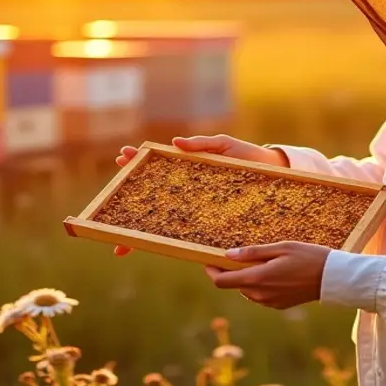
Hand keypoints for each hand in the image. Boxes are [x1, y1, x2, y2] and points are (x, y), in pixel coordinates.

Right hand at [112, 135, 289, 256]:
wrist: (274, 176)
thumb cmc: (248, 158)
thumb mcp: (224, 146)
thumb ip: (201, 144)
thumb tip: (174, 142)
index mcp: (187, 168)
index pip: (156, 166)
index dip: (136, 163)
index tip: (120, 158)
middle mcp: (186, 190)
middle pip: (150, 193)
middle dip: (128, 195)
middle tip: (111, 193)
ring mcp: (195, 208)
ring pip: (161, 218)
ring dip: (139, 223)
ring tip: (122, 229)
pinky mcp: (208, 223)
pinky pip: (184, 232)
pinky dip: (166, 239)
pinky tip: (151, 244)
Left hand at [203, 242, 331, 309]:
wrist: (332, 279)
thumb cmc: (308, 257)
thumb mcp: (280, 248)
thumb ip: (252, 252)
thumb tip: (228, 254)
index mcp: (257, 278)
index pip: (222, 281)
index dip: (212, 271)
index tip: (210, 261)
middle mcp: (260, 294)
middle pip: (234, 285)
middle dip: (233, 272)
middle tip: (243, 256)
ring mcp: (269, 302)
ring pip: (247, 291)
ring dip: (248, 279)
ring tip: (265, 262)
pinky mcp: (278, 305)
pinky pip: (260, 296)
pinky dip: (261, 285)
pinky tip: (276, 274)